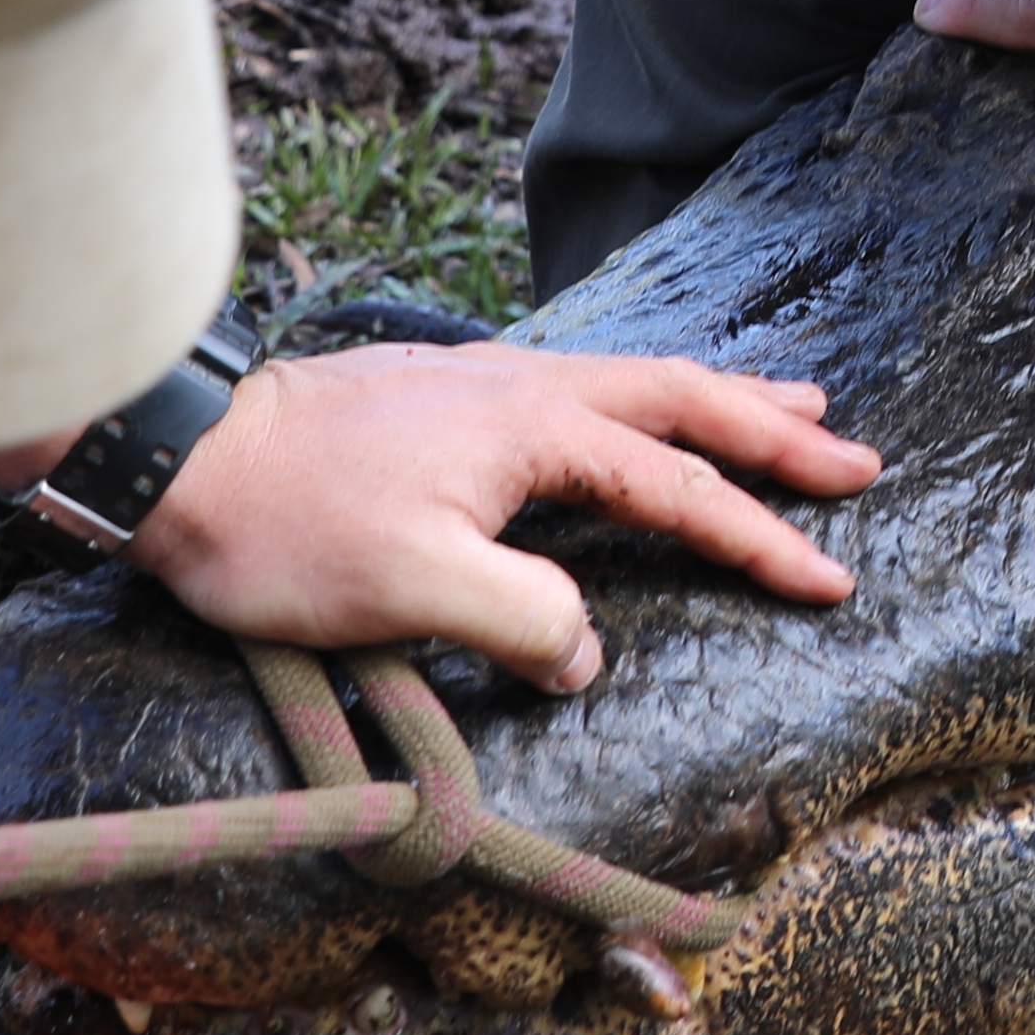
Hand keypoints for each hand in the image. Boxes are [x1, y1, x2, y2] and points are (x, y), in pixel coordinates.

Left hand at [128, 345, 875, 686]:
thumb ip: (523, 620)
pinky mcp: (446, 395)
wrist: (178, 453)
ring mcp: (484, 383)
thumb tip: (583, 652)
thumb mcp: (411, 591)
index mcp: (535, 430)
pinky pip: (584, 387)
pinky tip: (638, 412)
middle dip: (776, 435)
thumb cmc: (285, 526)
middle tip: (856, 458)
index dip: (762, 539)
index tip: (832, 580)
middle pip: (683, 401)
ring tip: (791, 404)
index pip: (680, 489)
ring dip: (721, 400)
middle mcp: (525, 388)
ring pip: (635, 382)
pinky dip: (647, 400)